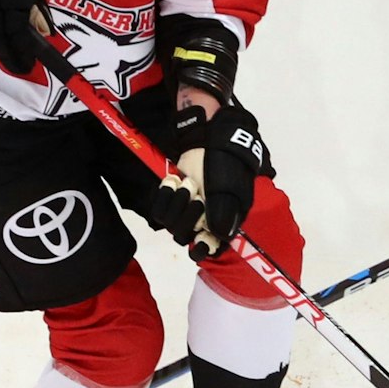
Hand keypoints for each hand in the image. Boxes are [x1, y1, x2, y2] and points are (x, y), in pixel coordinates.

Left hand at [148, 102, 269, 258]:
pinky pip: (159, 210)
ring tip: (187, 184)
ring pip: (171, 224)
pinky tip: (173, 181)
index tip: (199, 243)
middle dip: (189, 216)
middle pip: (186, 235)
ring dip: (177, 202)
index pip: (212, 247)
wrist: (208, 138)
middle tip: (198, 196)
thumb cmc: (224, 164)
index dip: (203, 248)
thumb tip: (219, 237)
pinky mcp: (171, 198)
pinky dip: (165, 195)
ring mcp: (186, 208)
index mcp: (224, 220)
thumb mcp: (229, 188)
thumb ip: (224, 214)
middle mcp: (204, 219)